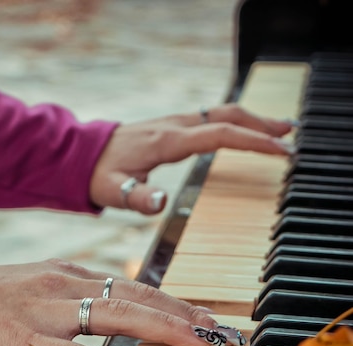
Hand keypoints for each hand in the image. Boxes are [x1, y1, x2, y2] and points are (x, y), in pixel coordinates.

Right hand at [0, 258, 243, 345]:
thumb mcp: (38, 286)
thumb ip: (77, 297)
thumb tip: (116, 313)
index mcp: (66, 275)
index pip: (132, 285)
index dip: (172, 300)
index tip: (204, 314)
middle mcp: (61, 290)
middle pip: (133, 298)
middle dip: (180, 314)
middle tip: (216, 329)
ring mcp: (43, 318)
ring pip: (111, 321)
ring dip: (159, 332)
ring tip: (196, 345)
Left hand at [90, 103, 294, 214]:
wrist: (82, 156)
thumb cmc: (99, 175)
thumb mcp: (114, 191)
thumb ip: (138, 197)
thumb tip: (161, 204)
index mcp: (167, 141)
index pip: (219, 134)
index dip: (252, 141)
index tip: (279, 150)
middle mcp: (174, 126)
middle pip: (227, 115)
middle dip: (261, 124)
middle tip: (290, 136)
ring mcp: (174, 123)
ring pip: (220, 113)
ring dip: (251, 119)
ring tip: (279, 130)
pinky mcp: (172, 127)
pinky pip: (210, 119)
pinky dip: (234, 122)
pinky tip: (243, 131)